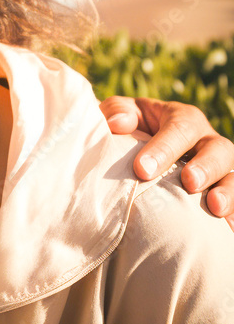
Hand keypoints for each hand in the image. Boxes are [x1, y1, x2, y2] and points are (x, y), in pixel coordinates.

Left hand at [101, 96, 233, 228]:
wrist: (137, 154)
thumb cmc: (128, 131)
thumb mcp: (119, 114)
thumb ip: (116, 111)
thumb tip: (118, 124)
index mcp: (182, 119)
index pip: (179, 127)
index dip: (164, 148)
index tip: (142, 170)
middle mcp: (206, 140)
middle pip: (217, 148)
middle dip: (205, 166)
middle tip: (189, 183)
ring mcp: (218, 166)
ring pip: (232, 175)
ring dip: (227, 191)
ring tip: (215, 207)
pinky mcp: (221, 188)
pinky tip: (228, 226)